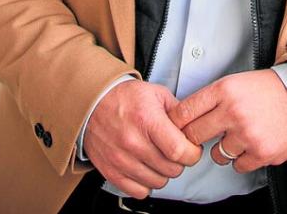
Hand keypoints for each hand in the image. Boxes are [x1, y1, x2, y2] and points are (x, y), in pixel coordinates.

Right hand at [84, 80, 202, 197]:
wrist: (91, 103)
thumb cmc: (124, 98)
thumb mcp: (156, 94)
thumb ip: (179, 112)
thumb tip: (195, 128)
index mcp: (147, 120)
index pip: (179, 151)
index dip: (192, 153)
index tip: (192, 149)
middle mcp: (133, 142)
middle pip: (171, 169)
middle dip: (179, 162)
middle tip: (174, 150)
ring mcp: (121, 160)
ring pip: (158, 182)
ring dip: (163, 173)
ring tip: (158, 157)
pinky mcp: (111, 171)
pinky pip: (139, 191)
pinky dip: (146, 183)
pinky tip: (145, 168)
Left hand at [168, 70, 286, 173]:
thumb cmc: (266, 90)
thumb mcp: (235, 82)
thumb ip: (210, 99)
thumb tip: (181, 119)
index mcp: (224, 90)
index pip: (184, 112)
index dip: (177, 123)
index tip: (178, 128)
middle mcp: (233, 112)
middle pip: (194, 136)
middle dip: (195, 139)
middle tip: (205, 137)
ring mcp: (248, 134)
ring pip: (217, 155)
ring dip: (225, 150)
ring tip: (239, 137)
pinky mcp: (262, 152)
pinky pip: (238, 166)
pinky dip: (244, 159)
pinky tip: (253, 144)